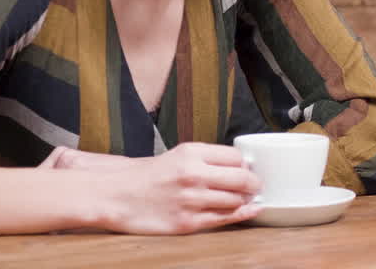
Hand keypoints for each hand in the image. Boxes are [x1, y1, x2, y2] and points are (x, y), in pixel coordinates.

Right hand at [57, 143, 262, 234]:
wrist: (119, 195)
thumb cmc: (150, 175)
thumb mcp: (179, 155)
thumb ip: (209, 158)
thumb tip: (242, 165)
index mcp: (191, 153)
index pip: (236, 157)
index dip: (246, 164)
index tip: (248, 168)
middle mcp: (193, 175)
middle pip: (242, 178)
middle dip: (254, 183)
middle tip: (256, 185)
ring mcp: (191, 200)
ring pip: (236, 200)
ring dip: (245, 200)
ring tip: (245, 198)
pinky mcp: (187, 223)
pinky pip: (224, 219)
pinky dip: (241, 214)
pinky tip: (250, 210)